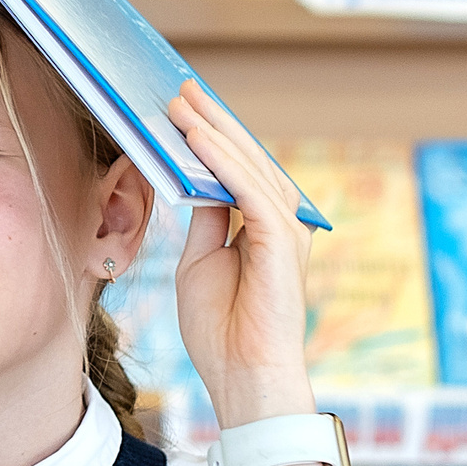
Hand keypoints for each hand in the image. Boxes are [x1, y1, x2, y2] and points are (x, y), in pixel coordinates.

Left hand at [167, 82, 314, 427]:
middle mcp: (280, 224)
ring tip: (182, 104)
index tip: (182, 108)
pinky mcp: (280, 244)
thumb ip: (206, 221)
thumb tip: (197, 185)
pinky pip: (251, 191)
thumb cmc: (222, 329)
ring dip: (215, 133)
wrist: (241, 375)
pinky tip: (199, 139)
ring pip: (251, 168)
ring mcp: (285, 232)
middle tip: (181, 90)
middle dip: (213, 122)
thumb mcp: (200, 262)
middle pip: (247, 160)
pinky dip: (224, 162)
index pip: (238, 171)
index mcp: (261, 228)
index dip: (212, 137)